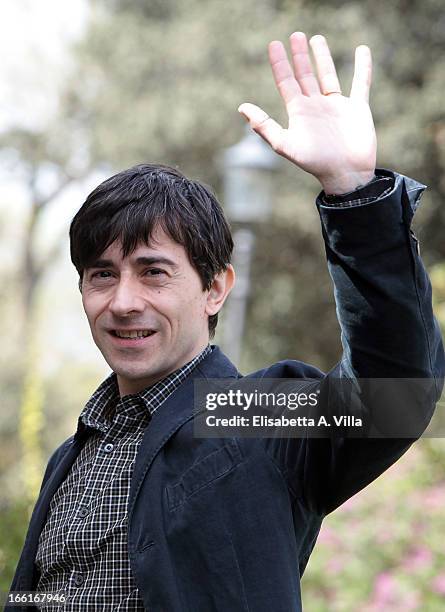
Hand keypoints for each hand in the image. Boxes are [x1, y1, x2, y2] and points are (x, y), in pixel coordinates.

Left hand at [238, 32, 376, 194]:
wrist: (345, 174)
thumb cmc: (314, 162)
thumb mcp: (285, 144)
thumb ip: (265, 126)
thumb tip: (242, 107)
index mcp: (299, 112)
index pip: (286, 82)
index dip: (279, 64)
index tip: (274, 45)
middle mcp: (316, 106)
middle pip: (305, 75)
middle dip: (299, 56)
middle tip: (295, 35)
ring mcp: (336, 106)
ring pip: (328, 75)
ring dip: (323, 58)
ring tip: (316, 39)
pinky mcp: (357, 108)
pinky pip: (361, 83)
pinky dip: (363, 67)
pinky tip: (362, 49)